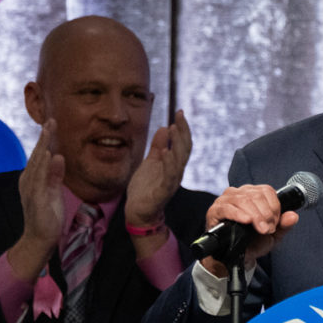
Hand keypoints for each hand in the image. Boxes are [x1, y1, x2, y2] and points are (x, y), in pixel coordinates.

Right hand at [8, 121, 64, 280]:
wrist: (39, 238)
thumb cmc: (46, 215)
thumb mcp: (54, 191)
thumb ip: (55, 175)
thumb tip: (59, 156)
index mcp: (32, 178)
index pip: (40, 156)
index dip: (45, 140)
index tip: (51, 124)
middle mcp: (28, 181)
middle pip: (37, 155)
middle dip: (44, 138)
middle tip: (51, 121)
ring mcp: (31, 190)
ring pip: (37, 164)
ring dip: (43, 146)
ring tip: (49, 131)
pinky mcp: (36, 199)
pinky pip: (41, 180)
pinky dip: (45, 167)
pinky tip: (51, 156)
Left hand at [124, 110, 192, 227]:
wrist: (138, 210)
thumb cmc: (146, 187)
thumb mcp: (151, 162)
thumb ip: (158, 146)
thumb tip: (165, 128)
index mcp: (174, 164)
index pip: (183, 144)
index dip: (183, 128)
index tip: (179, 112)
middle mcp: (176, 172)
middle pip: (185, 150)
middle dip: (183, 132)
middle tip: (179, 116)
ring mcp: (170, 182)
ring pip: (179, 161)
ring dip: (178, 145)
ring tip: (173, 129)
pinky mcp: (162, 192)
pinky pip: (168, 177)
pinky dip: (169, 164)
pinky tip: (166, 152)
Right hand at [198, 184, 298, 276]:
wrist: (236, 257)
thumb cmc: (253, 242)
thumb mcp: (272, 235)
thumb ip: (284, 225)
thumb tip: (293, 216)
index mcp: (253, 194)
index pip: (267, 191)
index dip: (274, 207)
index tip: (275, 224)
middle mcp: (239, 193)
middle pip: (256, 195)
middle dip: (266, 214)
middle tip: (267, 230)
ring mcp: (226, 200)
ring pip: (243, 200)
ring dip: (255, 215)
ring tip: (260, 229)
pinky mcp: (215, 210)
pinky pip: (227, 207)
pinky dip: (238, 214)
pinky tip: (246, 221)